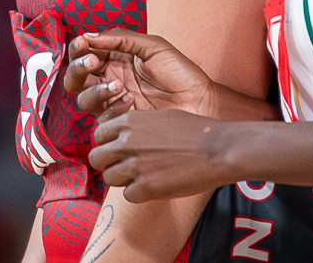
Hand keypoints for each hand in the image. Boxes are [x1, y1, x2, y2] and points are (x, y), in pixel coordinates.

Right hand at [64, 29, 213, 121]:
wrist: (200, 101)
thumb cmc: (180, 72)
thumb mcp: (152, 47)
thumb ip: (120, 39)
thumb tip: (88, 36)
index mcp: (114, 60)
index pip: (83, 54)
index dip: (78, 49)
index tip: (83, 43)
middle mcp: (109, 80)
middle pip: (74, 79)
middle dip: (77, 69)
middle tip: (92, 62)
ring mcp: (113, 102)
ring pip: (82, 99)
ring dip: (94, 91)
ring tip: (118, 85)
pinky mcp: (121, 122)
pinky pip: (101, 118)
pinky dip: (111, 107)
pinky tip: (130, 100)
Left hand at [88, 109, 229, 201]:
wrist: (216, 149)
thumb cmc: (195, 131)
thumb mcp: (161, 117)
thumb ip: (138, 126)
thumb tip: (123, 136)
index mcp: (129, 122)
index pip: (98, 135)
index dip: (107, 144)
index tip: (117, 150)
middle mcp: (126, 142)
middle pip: (96, 158)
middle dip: (107, 164)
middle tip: (122, 168)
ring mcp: (135, 165)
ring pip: (109, 178)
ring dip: (122, 180)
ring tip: (141, 178)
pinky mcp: (146, 187)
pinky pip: (128, 195)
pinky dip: (138, 194)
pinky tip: (154, 187)